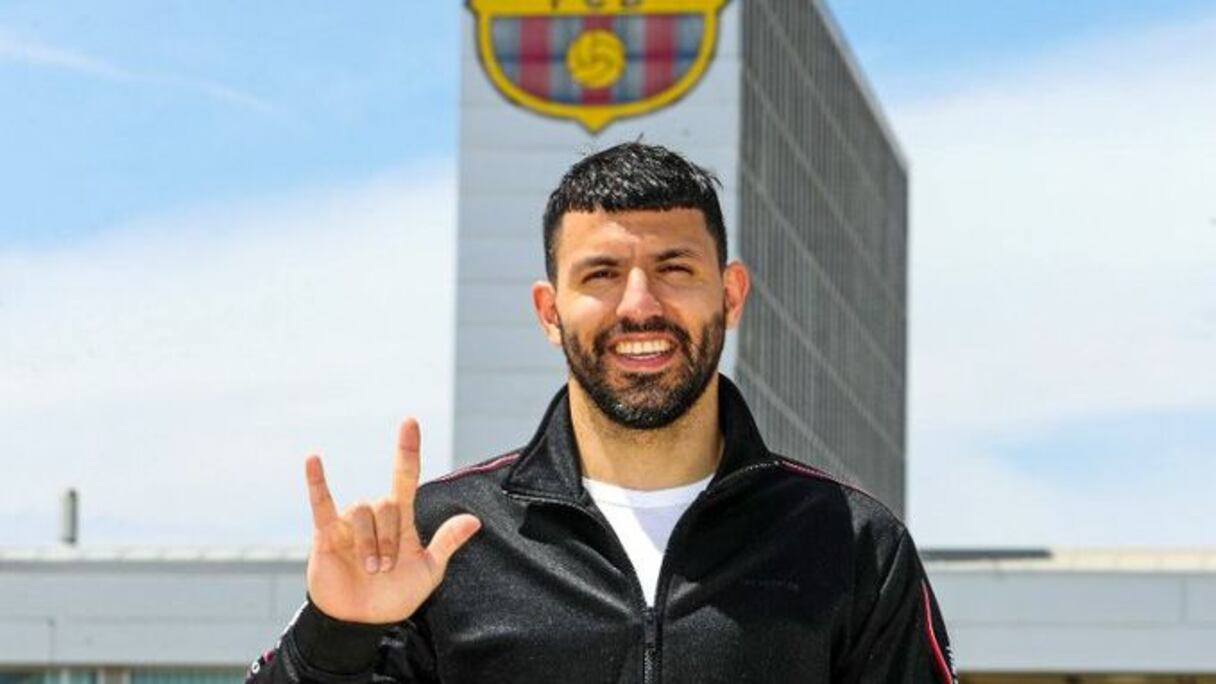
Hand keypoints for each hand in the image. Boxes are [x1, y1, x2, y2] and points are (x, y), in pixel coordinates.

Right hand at [304, 418, 480, 623]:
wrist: (362, 621)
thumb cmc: (395, 596)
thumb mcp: (428, 572)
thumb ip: (446, 543)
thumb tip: (475, 520)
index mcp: (401, 520)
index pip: (405, 476)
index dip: (407, 450)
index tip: (410, 423)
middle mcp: (376, 516)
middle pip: (386, 504)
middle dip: (389, 538)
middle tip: (386, 568)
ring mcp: (351, 524)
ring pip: (362, 511)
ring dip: (370, 542)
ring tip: (370, 568)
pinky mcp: (327, 534)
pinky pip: (321, 503)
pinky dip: (316, 481)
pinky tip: (312, 458)